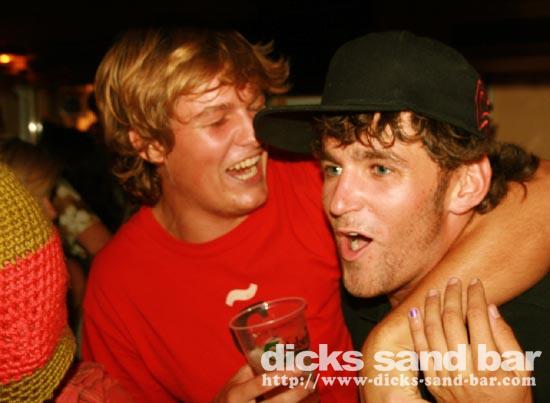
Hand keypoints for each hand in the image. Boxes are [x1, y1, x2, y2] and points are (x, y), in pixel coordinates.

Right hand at [212, 365, 315, 402]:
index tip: (298, 368)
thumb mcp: (237, 380)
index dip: (280, 376)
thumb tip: (277, 340)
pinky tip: (306, 402)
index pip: (260, 384)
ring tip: (312, 392)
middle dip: (295, 394)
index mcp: (236, 394)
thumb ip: (255, 364)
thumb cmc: (230, 397)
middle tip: (311, 383)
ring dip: (298, 402)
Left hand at [407, 278, 532, 402]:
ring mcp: (445, 374)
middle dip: (453, 296)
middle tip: (454, 281)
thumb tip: (491, 308)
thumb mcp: (521, 370)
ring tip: (434, 290)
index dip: (476, 296)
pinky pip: (420, 349)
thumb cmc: (510, 396)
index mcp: (489, 364)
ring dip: (432, 306)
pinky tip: (415, 311)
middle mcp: (464, 368)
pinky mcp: (433, 380)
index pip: (479, 318)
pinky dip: (416, 328)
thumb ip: (506, 338)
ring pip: (433, 330)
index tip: (475, 283)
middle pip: (453, 320)